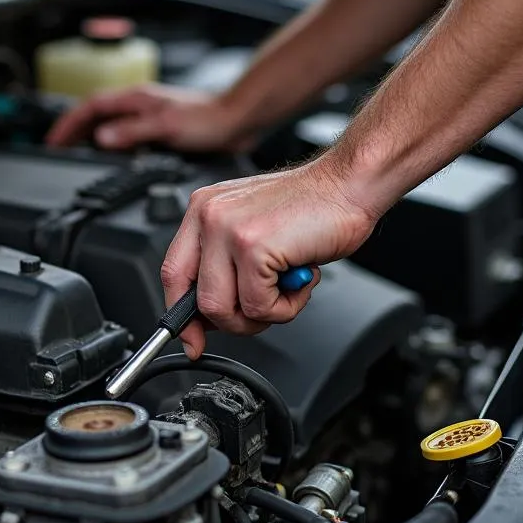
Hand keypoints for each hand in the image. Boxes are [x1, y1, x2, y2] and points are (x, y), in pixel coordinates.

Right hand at [44, 84, 253, 151]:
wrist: (237, 120)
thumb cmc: (208, 119)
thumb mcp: (165, 126)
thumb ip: (132, 132)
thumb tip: (101, 139)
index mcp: (135, 99)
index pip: (90, 107)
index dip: (68, 123)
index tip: (53, 140)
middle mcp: (139, 104)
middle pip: (95, 115)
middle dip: (73, 130)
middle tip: (56, 148)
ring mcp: (148, 116)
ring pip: (109, 124)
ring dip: (90, 136)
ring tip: (75, 152)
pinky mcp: (159, 128)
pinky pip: (125, 135)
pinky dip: (111, 144)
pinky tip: (112, 157)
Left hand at [161, 159, 377, 358]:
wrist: (349, 184)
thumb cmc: (312, 208)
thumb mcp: (253, 229)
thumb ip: (227, 264)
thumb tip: (209, 312)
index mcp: (203, 210)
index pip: (173, 273)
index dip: (181, 314)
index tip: (192, 338)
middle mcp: (209, 216)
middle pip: (195, 300)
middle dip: (230, 322)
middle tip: (261, 313)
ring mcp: (228, 229)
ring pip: (221, 309)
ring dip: (261, 316)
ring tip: (285, 291)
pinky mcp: (252, 245)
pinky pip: (257, 306)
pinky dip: (283, 307)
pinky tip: (299, 282)